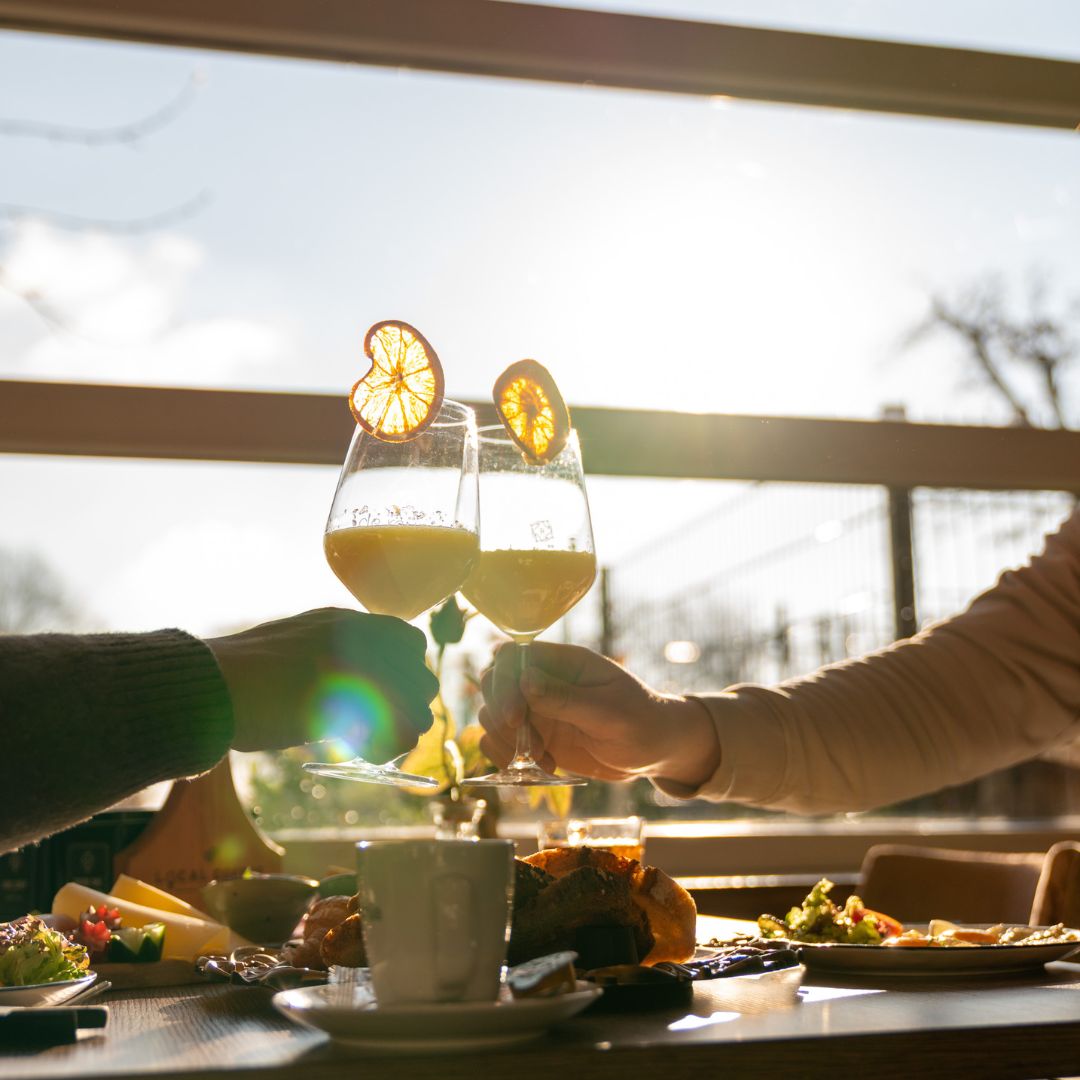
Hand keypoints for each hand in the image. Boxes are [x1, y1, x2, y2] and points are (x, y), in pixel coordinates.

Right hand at [206, 608, 438, 759]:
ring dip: (400, 729)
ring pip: (417, 708)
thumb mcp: (297, 646)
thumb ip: (335, 658)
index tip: (382, 694)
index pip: (410, 641)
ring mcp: (356, 670)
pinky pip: (397, 732)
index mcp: (345, 622)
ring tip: (368, 741)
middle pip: (420, 678)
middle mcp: (359, 641)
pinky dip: (386, 747)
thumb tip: (369, 695)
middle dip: (408, 706)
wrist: (208, 684)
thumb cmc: (243, 675)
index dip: (404, 672)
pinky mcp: (349, 703)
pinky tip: (361, 750)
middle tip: (376, 726)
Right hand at [478, 641, 719, 787]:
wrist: (655, 750)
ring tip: (542, 758)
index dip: (503, 682)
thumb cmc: (642, 722)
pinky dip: (507, 757)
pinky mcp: (536, 736)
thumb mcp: (609, 712)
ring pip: (492, 714)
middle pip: (493, 682)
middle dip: (500, 714)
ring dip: (505, 740)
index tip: (514, 717)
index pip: (513, 656)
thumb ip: (566, 698)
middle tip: (529, 745)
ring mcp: (537, 709)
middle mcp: (544, 681)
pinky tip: (540, 767)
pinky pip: (500, 741)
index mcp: (565, 662)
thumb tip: (524, 680)